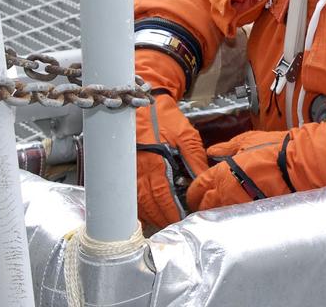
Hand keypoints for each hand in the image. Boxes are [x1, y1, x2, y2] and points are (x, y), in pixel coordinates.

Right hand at [135, 49, 208, 230]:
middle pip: (148, 203)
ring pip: (136, 200)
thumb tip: (202, 181)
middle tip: (172, 223)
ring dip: (148, 213)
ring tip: (161, 220)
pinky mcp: (123, 166)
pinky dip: (137, 203)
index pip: (162, 195)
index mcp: (155, 162)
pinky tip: (146, 208)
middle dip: (161, 216)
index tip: (181, 218)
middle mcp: (138, 169)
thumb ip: (194, 160)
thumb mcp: (186, 135)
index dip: (171, 210)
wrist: (143, 101)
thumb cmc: (165, 117)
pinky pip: (128, 191)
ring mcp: (128, 169)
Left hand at [186, 130, 296, 211]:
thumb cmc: (275, 149)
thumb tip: (212, 150)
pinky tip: (240, 213)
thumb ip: (227, 147)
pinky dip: (236, 217)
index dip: (194, 193)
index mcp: (222, 172)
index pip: (198, 188)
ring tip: (223, 209)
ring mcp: (240, 206)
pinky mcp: (254, 214)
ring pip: (220, 215)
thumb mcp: (248, 140)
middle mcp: (227, 192)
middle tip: (205, 204)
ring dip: (218, 212)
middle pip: (205, 206)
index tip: (194, 194)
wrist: (298, 164)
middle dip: (203, 205)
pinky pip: (238, 219)